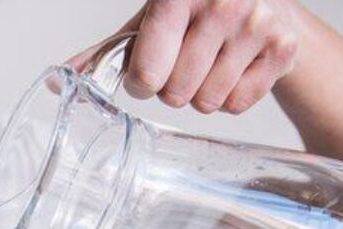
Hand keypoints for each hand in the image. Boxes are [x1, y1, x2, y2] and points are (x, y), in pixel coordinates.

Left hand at [72, 0, 300, 114]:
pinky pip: (237, 104)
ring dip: (201, 93)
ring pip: (207, 102)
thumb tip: (60, 79)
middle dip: (173, 88)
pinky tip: (233, 67)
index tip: (148, 71)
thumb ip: (106, 52)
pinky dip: (230, 97)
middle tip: (183, 63)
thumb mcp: (149, 21)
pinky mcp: (282, 48)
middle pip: (176, 94)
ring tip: (209, 62)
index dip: (142, 82)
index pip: (147, 71)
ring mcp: (257, 25)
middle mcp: (222, 2)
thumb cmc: (195, 10)